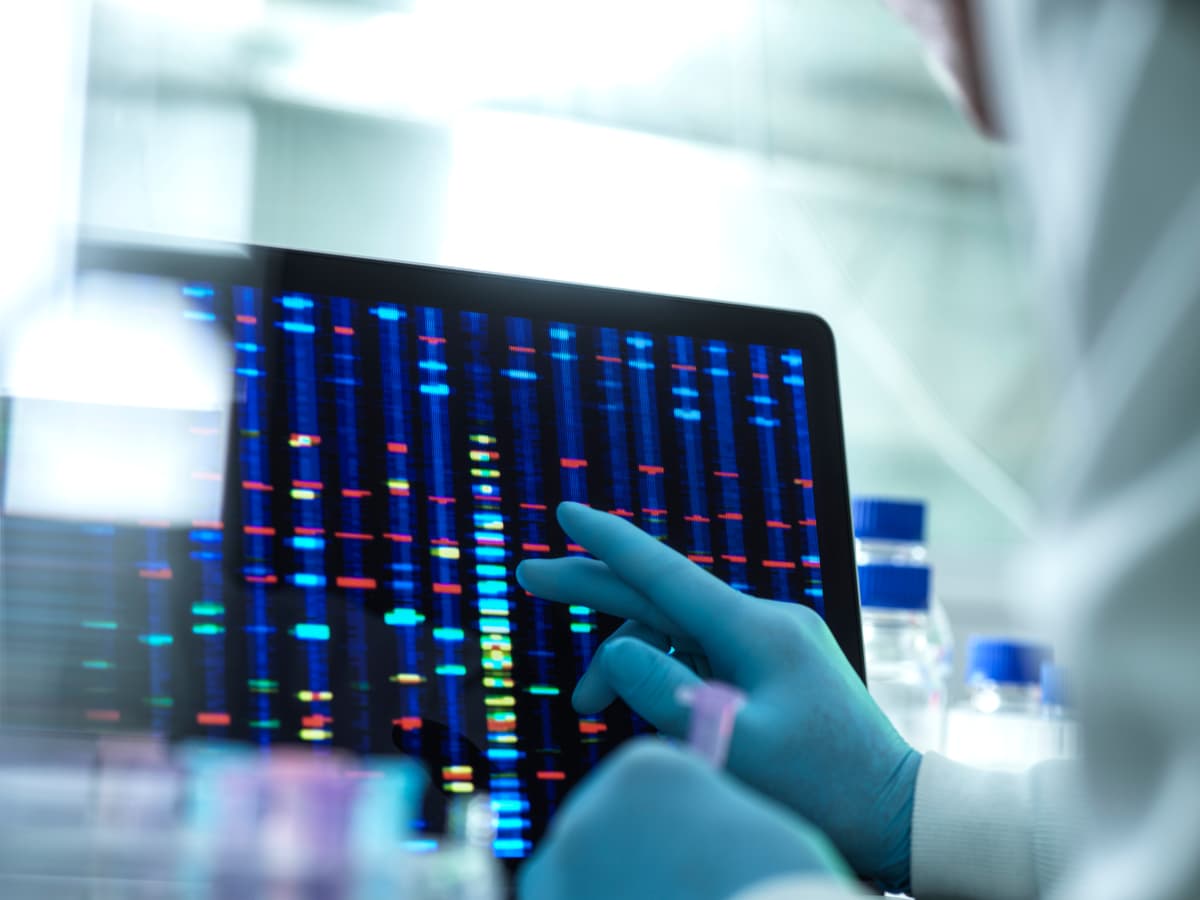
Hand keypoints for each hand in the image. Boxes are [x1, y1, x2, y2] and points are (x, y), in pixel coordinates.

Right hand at [516, 502, 920, 892]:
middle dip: (594, 588)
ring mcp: (768, 641)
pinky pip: (700, 655)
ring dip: (625, 662)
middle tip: (529, 576)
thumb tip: (613, 652)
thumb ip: (664, 693)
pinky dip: (662, 675)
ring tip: (583, 709)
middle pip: (660, 595)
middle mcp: (762, 621)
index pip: (665, 572)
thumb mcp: (733, 745)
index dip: (608, 541)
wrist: (896, 810)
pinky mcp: (771, 665)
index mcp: (755, 630)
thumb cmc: (822, 786)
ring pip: (674, 634)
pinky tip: (638, 705)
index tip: (564, 511)